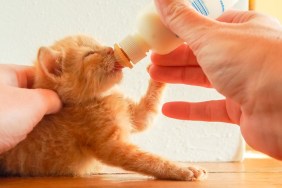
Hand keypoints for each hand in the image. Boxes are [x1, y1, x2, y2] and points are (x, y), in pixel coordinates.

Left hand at [0, 64, 60, 153]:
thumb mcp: (32, 103)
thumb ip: (51, 98)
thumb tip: (59, 101)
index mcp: (7, 74)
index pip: (39, 73)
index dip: (57, 83)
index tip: (71, 94)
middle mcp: (2, 89)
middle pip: (32, 92)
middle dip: (49, 101)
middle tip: (66, 110)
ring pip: (25, 109)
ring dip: (39, 116)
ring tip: (57, 123)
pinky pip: (18, 123)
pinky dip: (29, 127)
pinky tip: (41, 133)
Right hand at [149, 0, 281, 158]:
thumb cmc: (257, 64)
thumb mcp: (210, 35)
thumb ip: (183, 20)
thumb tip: (163, 0)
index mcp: (242, 30)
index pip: (205, 27)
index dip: (180, 31)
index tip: (159, 35)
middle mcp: (243, 56)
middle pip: (201, 53)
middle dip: (173, 56)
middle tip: (152, 58)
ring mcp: (243, 83)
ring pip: (203, 79)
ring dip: (177, 77)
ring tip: (154, 76)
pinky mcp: (241, 110)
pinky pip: (210, 108)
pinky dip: (189, 109)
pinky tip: (170, 108)